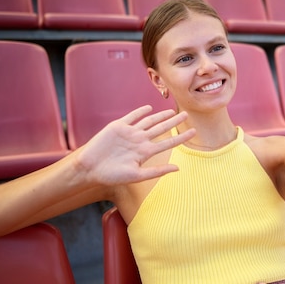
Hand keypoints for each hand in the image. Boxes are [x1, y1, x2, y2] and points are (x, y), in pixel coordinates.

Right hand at [73, 106, 194, 185]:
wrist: (90, 168)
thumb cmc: (112, 175)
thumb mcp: (137, 175)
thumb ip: (157, 171)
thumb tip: (178, 169)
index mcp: (145, 152)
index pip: (168, 143)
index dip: (181, 137)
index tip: (194, 132)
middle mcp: (140, 141)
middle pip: (161, 128)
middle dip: (174, 122)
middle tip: (187, 114)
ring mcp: (129, 133)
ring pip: (149, 121)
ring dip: (161, 115)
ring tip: (172, 110)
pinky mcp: (118, 126)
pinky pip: (132, 116)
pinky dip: (140, 111)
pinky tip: (149, 108)